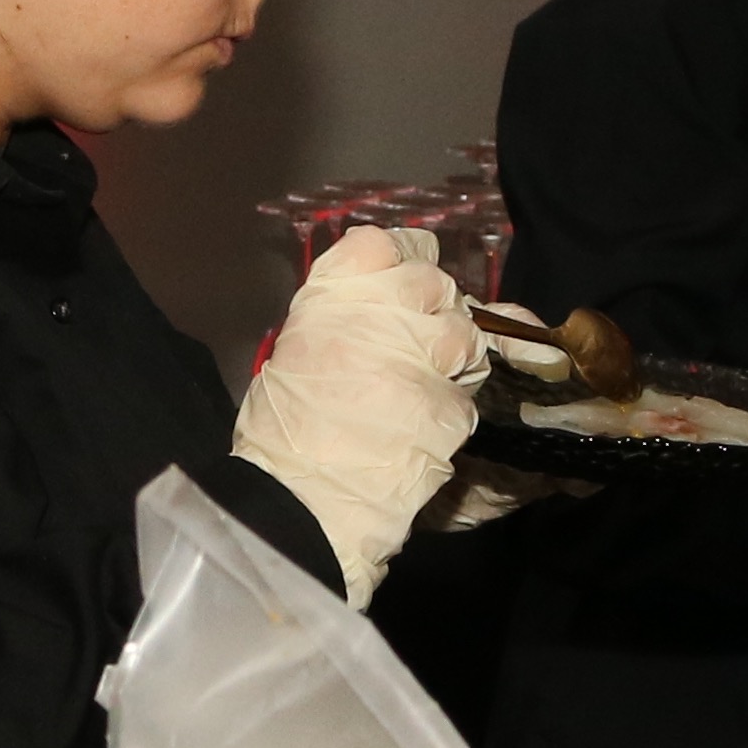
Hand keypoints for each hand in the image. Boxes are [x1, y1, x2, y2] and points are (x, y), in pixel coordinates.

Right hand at [232, 227, 485, 601]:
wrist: (297, 504)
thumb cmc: (281, 432)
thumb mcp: (295, 351)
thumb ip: (341, 316)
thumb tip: (377, 306)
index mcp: (332, 293)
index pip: (387, 243)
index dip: (404, 258)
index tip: (406, 276)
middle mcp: (383, 310)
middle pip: (436, 285)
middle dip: (433, 312)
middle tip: (415, 348)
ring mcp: (423, 357)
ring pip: (464, 337)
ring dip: (452, 361)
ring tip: (418, 393)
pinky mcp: (451, 405)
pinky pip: (465, 398)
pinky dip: (449, 415)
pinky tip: (420, 434)